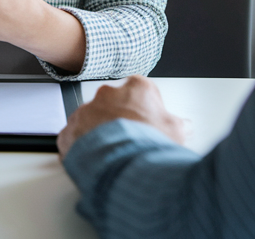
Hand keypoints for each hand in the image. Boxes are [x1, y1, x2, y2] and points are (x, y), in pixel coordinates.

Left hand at [57, 76, 186, 156]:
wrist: (121, 165)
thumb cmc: (149, 144)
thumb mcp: (177, 132)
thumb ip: (179, 124)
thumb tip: (184, 126)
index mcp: (136, 88)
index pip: (141, 90)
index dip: (146, 108)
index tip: (148, 121)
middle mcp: (108, 93)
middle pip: (115, 103)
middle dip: (121, 118)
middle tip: (131, 139)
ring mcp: (86, 110)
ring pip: (93, 119)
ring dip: (101, 132)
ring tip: (115, 153)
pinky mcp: (70, 129)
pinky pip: (75, 136)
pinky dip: (83, 146)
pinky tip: (97, 159)